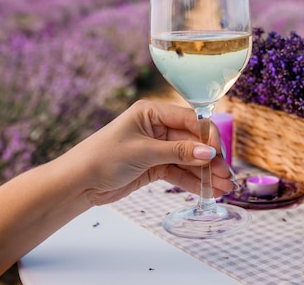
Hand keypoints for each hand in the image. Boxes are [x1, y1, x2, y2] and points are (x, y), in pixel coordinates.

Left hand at [61, 99, 233, 205]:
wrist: (77, 183)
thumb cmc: (102, 158)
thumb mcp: (144, 152)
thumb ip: (179, 152)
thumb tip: (209, 153)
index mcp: (152, 112)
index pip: (189, 120)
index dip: (207, 136)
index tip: (219, 153)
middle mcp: (157, 128)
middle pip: (192, 142)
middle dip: (210, 159)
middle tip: (226, 175)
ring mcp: (157, 148)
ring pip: (189, 159)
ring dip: (206, 174)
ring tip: (224, 188)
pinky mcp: (155, 166)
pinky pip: (180, 172)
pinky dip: (193, 181)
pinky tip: (208, 190)